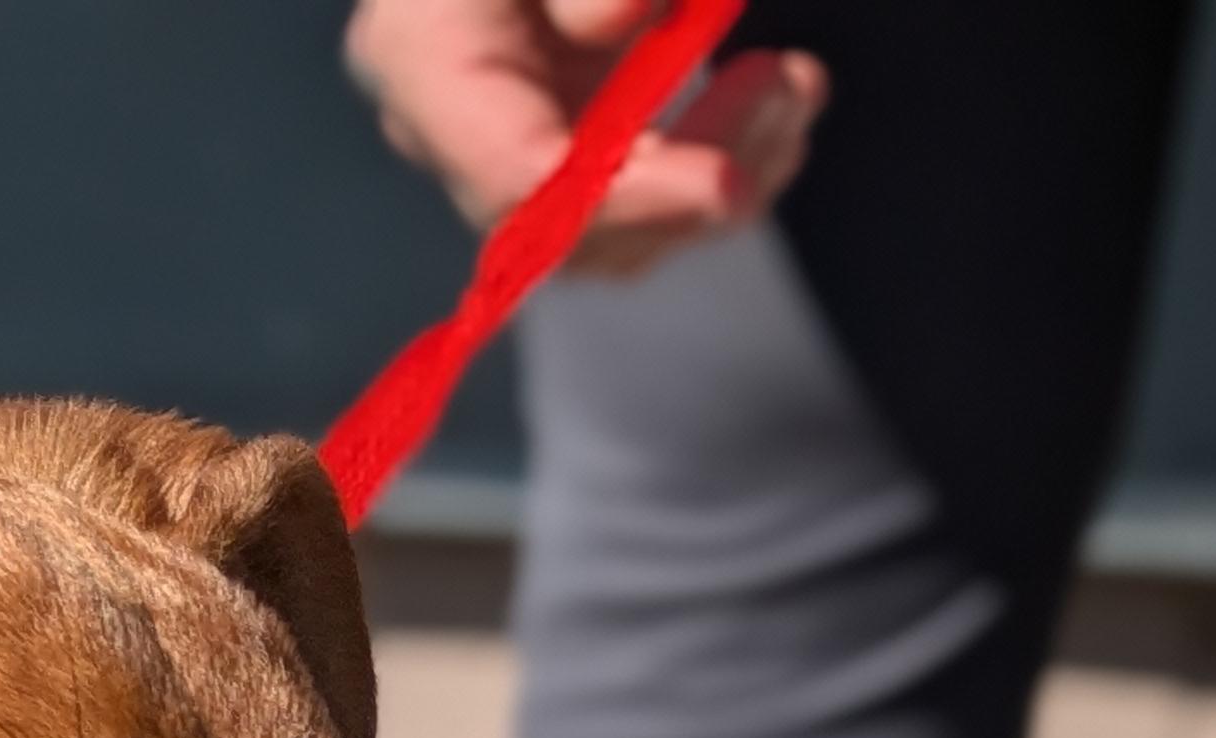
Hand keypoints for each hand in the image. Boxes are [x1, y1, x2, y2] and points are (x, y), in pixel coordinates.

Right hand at [344, 0, 825, 277]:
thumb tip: (614, 21)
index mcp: (420, 53)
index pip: (518, 174)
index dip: (628, 193)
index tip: (725, 180)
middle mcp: (449, 127)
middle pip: (572, 229)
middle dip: (697, 184)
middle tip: (791, 88)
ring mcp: (503, 145)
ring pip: (617, 238)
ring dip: (726, 179)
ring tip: (795, 88)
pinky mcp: (558, 144)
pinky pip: (637, 203)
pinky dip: (717, 167)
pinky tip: (770, 106)